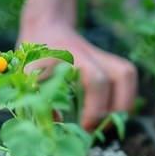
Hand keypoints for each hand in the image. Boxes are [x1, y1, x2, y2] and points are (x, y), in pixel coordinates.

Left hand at [17, 21, 136, 131]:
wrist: (45, 27)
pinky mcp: (108, 61)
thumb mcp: (26, 73)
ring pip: (128, 74)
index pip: (96, 80)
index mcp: (72, 57)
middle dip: (117, 107)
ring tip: (109, 122)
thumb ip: (37, 97)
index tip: (84, 128)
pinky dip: (125, 96)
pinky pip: (126, 78)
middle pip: (122, 74)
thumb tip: (57, 123)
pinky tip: (110, 112)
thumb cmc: (34, 53)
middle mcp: (92, 54)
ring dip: (125, 102)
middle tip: (99, 129)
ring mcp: (102, 55)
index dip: (95, 108)